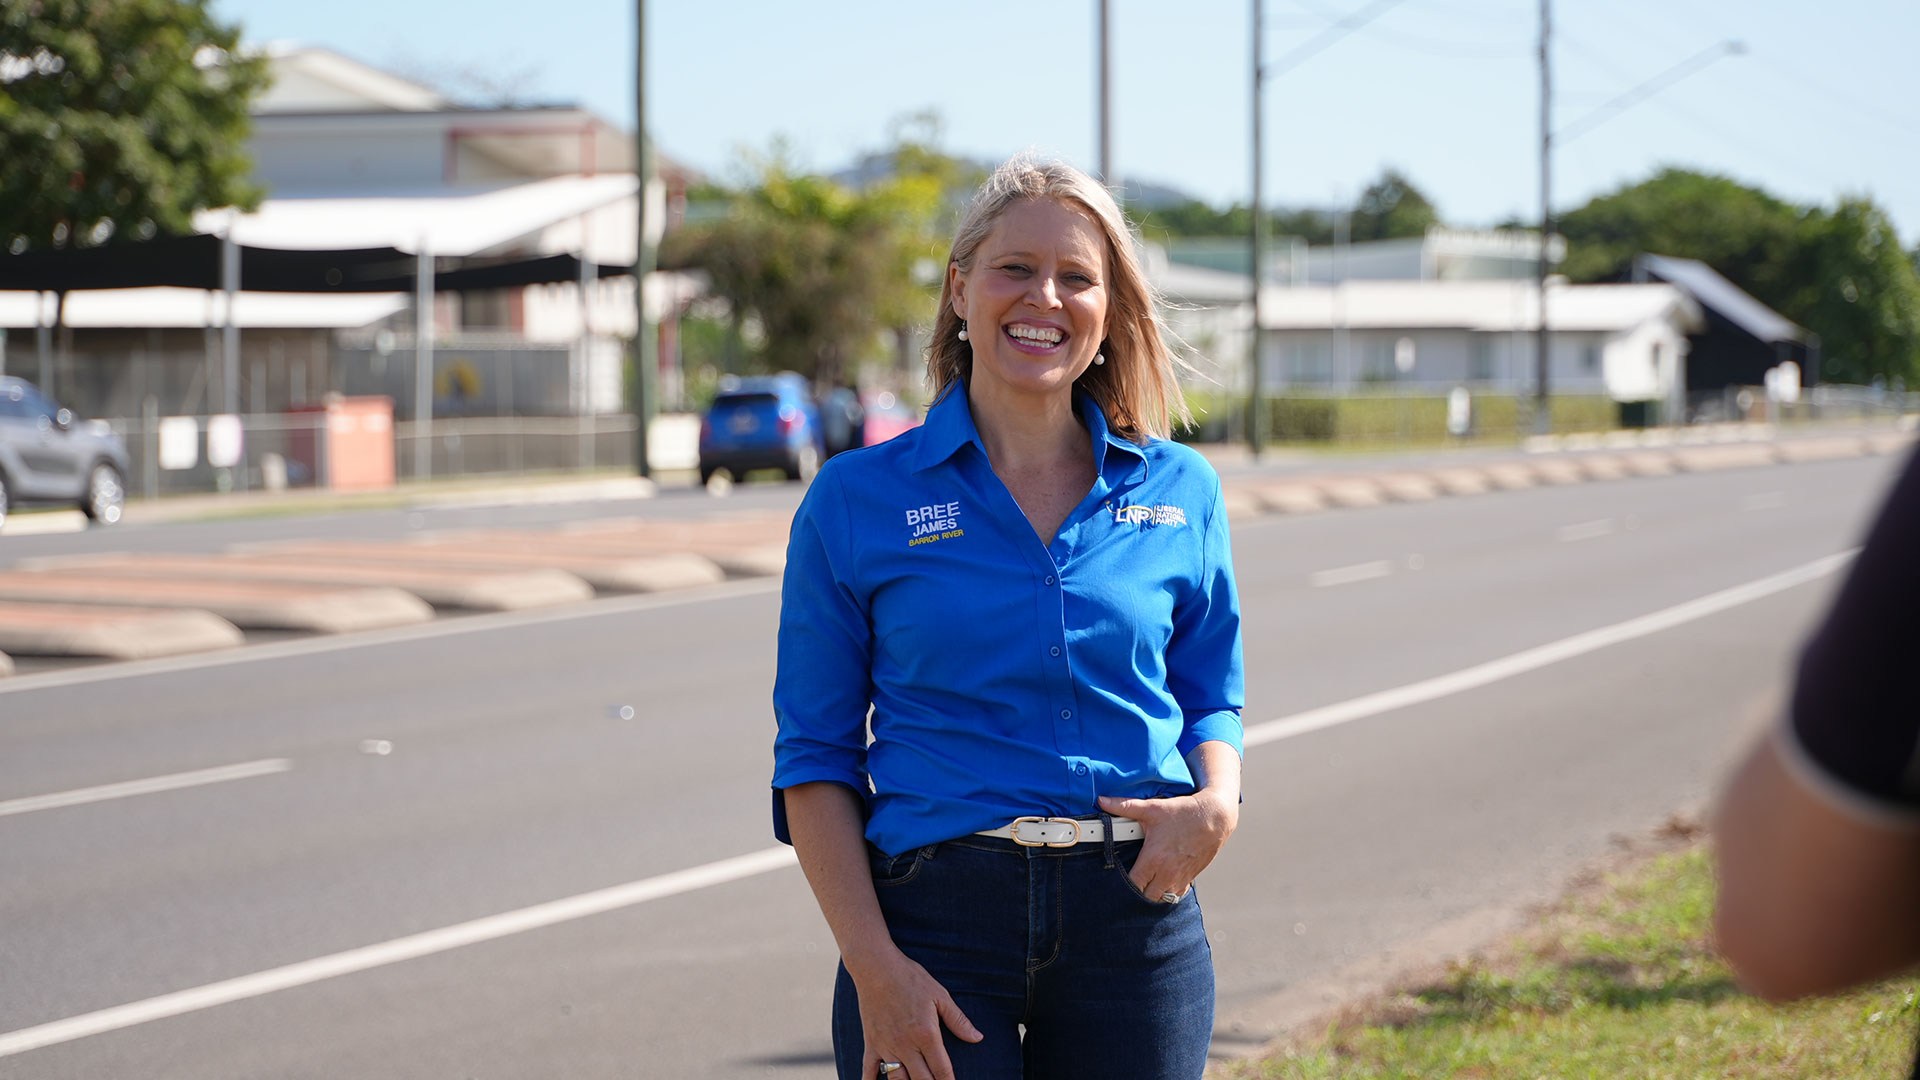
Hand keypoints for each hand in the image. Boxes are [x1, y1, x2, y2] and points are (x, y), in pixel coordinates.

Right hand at [848, 947, 982, 1079]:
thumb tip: (977, 1038)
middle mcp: (906, 1045)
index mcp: (926, 1034)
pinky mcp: (871, 1043)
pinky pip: (868, 1071)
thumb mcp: (940, 995)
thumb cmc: (910, 979)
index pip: (942, 1070)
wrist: (877, 967)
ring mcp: (886, 1046)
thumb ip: (958, 1020)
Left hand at [1098, 788, 1237, 901]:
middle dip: (1138, 891)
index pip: (1134, 884)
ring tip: (1147, 881)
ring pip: (1163, 898)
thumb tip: (1101, 800)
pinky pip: (1177, 894)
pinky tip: (1164, 881)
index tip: (1119, 877)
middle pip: (1147, 897)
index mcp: (1154, 858)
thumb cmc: (1183, 812)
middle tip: (1133, 879)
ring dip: (1154, 893)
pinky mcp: (1191, 877)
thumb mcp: (1153, 808)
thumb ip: (1124, 806)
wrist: (1216, 816)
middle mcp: (1168, 872)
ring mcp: (1181, 877)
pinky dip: (1169, 892)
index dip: (1124, 884)